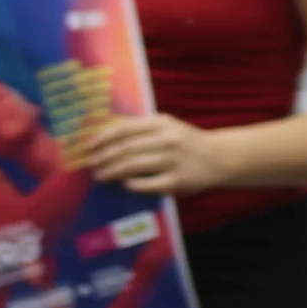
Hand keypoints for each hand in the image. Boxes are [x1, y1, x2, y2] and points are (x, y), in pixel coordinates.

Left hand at [79, 114, 230, 195]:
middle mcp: (167, 140)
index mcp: (161, 123)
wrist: (220, 157)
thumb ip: (140, 127)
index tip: (86, 147)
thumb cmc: (187, 141)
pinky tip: (125, 184)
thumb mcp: (167, 125)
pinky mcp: (177, 181)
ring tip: (101, 176)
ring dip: (111, 172)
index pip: (123, 129)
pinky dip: (131, 184)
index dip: (101, 138)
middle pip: (124, 149)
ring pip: (132, 166)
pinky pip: (146, 184)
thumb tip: (103, 131)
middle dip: (102, 158)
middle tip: (91, 165)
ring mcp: (172, 161)